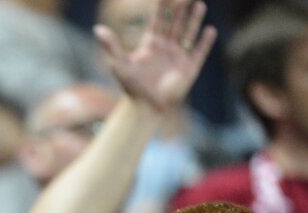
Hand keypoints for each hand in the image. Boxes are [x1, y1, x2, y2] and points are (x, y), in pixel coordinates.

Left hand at [94, 0, 215, 112]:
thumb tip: (97, 28)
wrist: (146, 108)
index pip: (158, 20)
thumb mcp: (119, 64)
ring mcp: (179, 56)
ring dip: (194, 20)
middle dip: (180, 9)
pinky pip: (199, 52)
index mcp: (151, 44)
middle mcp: (166, 47)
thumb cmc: (132, 87)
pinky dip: (204, 42)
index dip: (162, 7)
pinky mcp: (190, 68)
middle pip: (175, 23)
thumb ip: (111, 45)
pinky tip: (210, 30)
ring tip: (199, 5)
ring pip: (188, 33)